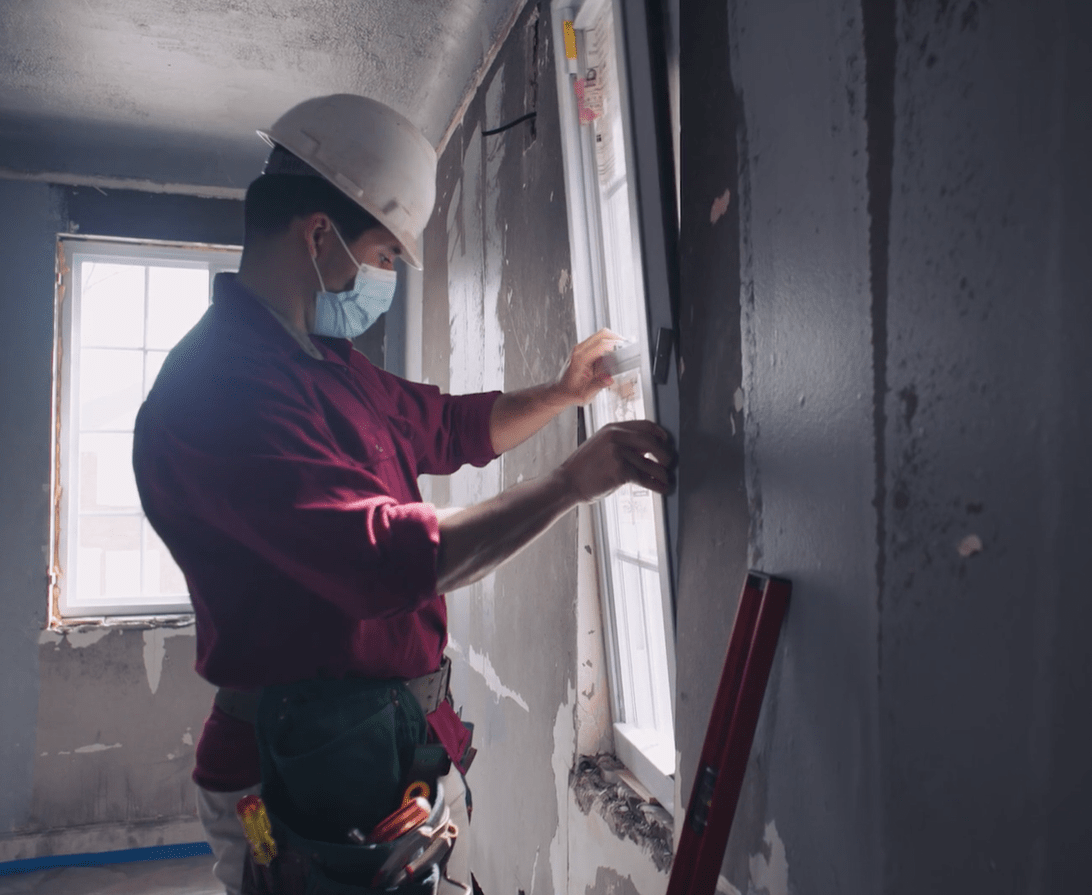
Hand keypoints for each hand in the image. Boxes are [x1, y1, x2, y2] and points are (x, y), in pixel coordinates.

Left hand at [554, 329, 624, 406]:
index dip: (615, 345)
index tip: (626, 350)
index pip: (601, 345)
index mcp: (580, 359)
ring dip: (613, 340)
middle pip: (602, 334)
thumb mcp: (585, 394)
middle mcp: (580, 350)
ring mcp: (581, 348)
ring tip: (622, 350)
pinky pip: (599, 340)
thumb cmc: (571, 392)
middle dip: (617, 338)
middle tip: (627, 348)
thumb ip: (597, 385)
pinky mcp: (584, 349)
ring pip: (601, 334)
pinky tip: (614, 353)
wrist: (561, 390)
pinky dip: (609, 343)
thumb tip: (609, 379)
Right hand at [557, 420, 675, 502]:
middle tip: (669, 462)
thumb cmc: (584, 467)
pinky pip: (645, 478)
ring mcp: (618, 453)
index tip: (667, 442)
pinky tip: (661, 488)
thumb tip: (649, 448)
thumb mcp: (601, 445)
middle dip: (665, 453)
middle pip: (652, 442)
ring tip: (667, 480)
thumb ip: (622, 443)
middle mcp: (616, 437)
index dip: (660, 434)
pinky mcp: (620, 471)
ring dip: (662, 474)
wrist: (568, 482)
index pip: (645, 425)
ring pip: (650, 463)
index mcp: (612, 428)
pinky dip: (656, 485)